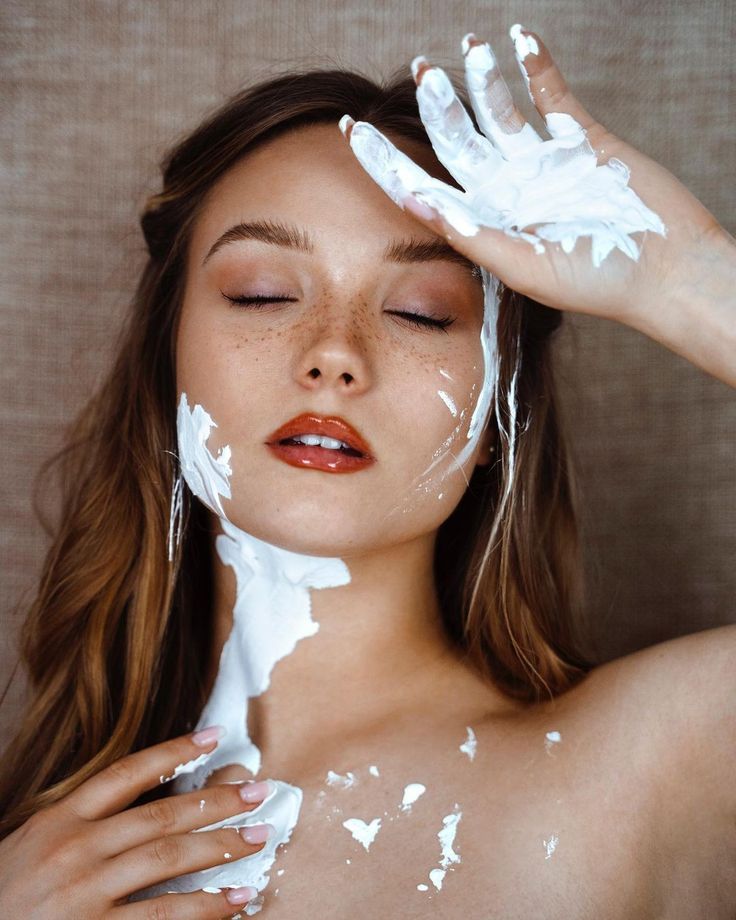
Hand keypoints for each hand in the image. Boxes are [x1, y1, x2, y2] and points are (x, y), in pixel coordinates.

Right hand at [0, 727, 269, 917]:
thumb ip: (77, 824)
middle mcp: (75, 850)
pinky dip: (207, 907)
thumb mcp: (29, 846)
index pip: (127, 773)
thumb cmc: (4, 897)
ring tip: (260, 837)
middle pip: (162, 815)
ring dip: (222, 847)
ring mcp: (86, 894)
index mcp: (58, 820)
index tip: (214, 736)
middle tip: (259, 791)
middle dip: (217, 802)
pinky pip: (164, 918)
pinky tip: (237, 898)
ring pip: (170, 859)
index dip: (174, 752)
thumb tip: (139, 802)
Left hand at [340, 25, 731, 335]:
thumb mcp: (527, 266)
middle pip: (457, 141)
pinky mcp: (582, 139)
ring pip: (501, 111)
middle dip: (435, 107)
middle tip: (420, 70)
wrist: (666, 270)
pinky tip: (519, 40)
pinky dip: (536, 66)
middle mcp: (508, 190)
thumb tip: (419, 202)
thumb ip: (475, 235)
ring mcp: (543, 162)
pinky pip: (551, 94)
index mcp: (486, 222)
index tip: (353, 131)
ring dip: (483, 78)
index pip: (423, 187)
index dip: (386, 161)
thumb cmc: (597, 281)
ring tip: (468, 46)